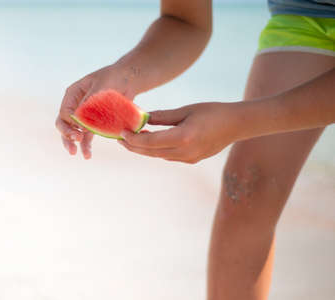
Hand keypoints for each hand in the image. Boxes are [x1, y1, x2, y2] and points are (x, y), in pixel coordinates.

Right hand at [55, 65, 134, 158]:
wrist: (129, 80)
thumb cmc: (113, 78)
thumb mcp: (100, 87)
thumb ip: (89, 104)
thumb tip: (80, 123)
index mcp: (73, 94)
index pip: (64, 112)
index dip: (69, 123)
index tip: (79, 130)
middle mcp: (75, 105)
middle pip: (64, 123)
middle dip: (67, 134)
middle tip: (76, 141)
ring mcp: (84, 115)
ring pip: (73, 131)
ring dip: (73, 143)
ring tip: (75, 153)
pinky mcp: (94, 122)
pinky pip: (87, 135)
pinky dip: (86, 145)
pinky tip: (87, 155)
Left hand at [118, 102, 240, 163]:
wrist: (237, 124)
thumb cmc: (213, 112)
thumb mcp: (186, 110)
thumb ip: (163, 117)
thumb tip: (142, 118)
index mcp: (183, 138)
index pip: (150, 142)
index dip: (133, 139)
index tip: (121, 132)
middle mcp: (185, 152)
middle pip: (151, 152)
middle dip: (133, 146)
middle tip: (120, 139)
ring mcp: (189, 159)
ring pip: (158, 156)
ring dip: (144, 148)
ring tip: (131, 139)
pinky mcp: (192, 160)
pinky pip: (168, 156)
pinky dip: (156, 150)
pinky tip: (150, 141)